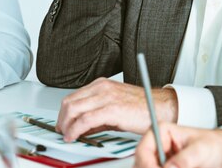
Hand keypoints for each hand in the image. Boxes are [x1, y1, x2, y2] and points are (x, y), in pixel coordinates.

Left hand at [56, 78, 177, 141]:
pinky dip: (75, 130)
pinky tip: (74, 136)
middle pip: (69, 102)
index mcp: (102, 85)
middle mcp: (103, 88)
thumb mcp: (115, 106)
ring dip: (66, 126)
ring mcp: (107, 97)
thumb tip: (81, 126)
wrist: (160, 108)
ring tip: (68, 135)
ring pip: (73, 109)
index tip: (63, 123)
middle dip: (62, 119)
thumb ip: (97, 115)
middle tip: (62, 131)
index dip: (64, 113)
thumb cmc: (142, 107)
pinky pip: (85, 120)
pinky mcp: (111, 109)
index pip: (73, 97)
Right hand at [134, 123, 221, 167]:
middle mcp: (156, 148)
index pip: (143, 151)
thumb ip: (187, 158)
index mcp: (161, 133)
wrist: (221, 154)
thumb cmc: (212, 145)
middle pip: (142, 165)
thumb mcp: (202, 150)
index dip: (147, 165)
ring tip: (186, 167)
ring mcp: (157, 162)